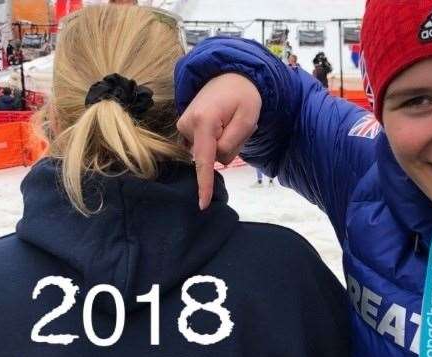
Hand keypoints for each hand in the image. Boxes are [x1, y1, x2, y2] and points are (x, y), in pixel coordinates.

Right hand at [176, 73, 261, 209]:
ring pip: (209, 152)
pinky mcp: (185, 127)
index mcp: (204, 121)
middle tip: (237, 125)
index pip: (204, 160)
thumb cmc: (243, 96)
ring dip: (224, 142)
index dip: (204, 184)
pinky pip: (205, 146)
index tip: (203, 204)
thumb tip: (217, 159)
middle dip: (228, 148)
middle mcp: (187, 124)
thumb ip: (232, 143)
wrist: (231, 76)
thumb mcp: (248, 120)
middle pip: (212, 156)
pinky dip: (217, 140)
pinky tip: (222, 124)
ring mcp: (183, 125)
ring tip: (229, 121)